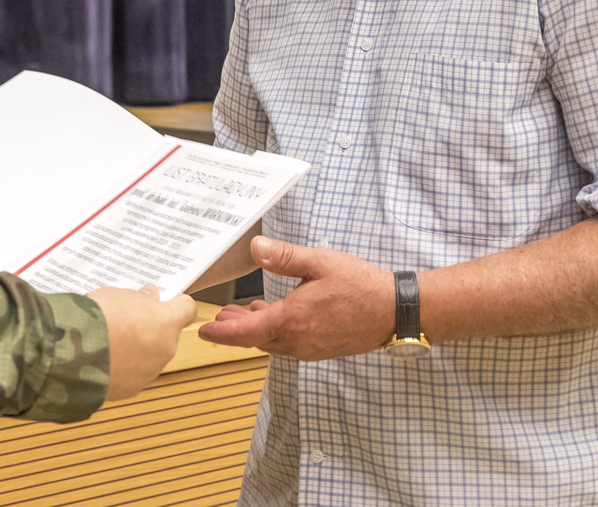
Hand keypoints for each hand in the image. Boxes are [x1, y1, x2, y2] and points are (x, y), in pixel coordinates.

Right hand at [90, 285, 197, 400]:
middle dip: (150, 328)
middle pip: (166, 335)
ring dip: (136, 350)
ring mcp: (149, 372)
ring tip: (108, 340)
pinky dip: (122, 368)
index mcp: (167, 322)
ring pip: (149, 357)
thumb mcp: (119, 296)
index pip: (187, 309)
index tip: (167, 301)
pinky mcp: (131, 389)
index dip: (177, 304)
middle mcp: (165, 349)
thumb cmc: (99, 319)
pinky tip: (102, 359)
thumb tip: (149, 297)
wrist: (74, 354)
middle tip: (126, 319)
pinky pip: (132, 374)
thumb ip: (139, 299)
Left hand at [195, 235, 392, 360]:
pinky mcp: (321, 349)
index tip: (202, 331)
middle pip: (255, 340)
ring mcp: (310, 348)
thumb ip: (285, 257)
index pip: (245, 333)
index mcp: (292, 320)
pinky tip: (276, 315)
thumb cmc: (361, 286)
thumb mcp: (320, 262)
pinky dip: (275, 332)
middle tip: (218, 319)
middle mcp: (297, 340)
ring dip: (255, 330)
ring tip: (242, 315)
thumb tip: (255, 247)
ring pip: (272, 343)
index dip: (221, 333)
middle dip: (234, 330)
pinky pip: (289, 344)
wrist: (395, 312)